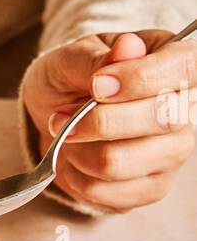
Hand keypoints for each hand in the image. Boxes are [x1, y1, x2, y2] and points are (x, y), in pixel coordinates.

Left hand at [22, 29, 195, 211]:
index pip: (187, 67)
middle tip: (61, 117)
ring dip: (79, 152)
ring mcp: (173, 152)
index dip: (141, 79)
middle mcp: (186, 109)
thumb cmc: (70, 78)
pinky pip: (108, 192)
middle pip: (161, 120)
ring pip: (123, 162)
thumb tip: (127, 48)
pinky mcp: (152, 188)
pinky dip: (76, 177)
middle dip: (97, 121)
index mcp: (175, 61)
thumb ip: (96, 57)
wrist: (56, 114)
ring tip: (68, 137)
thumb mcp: (71, 58)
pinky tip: (74, 160)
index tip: (96, 86)